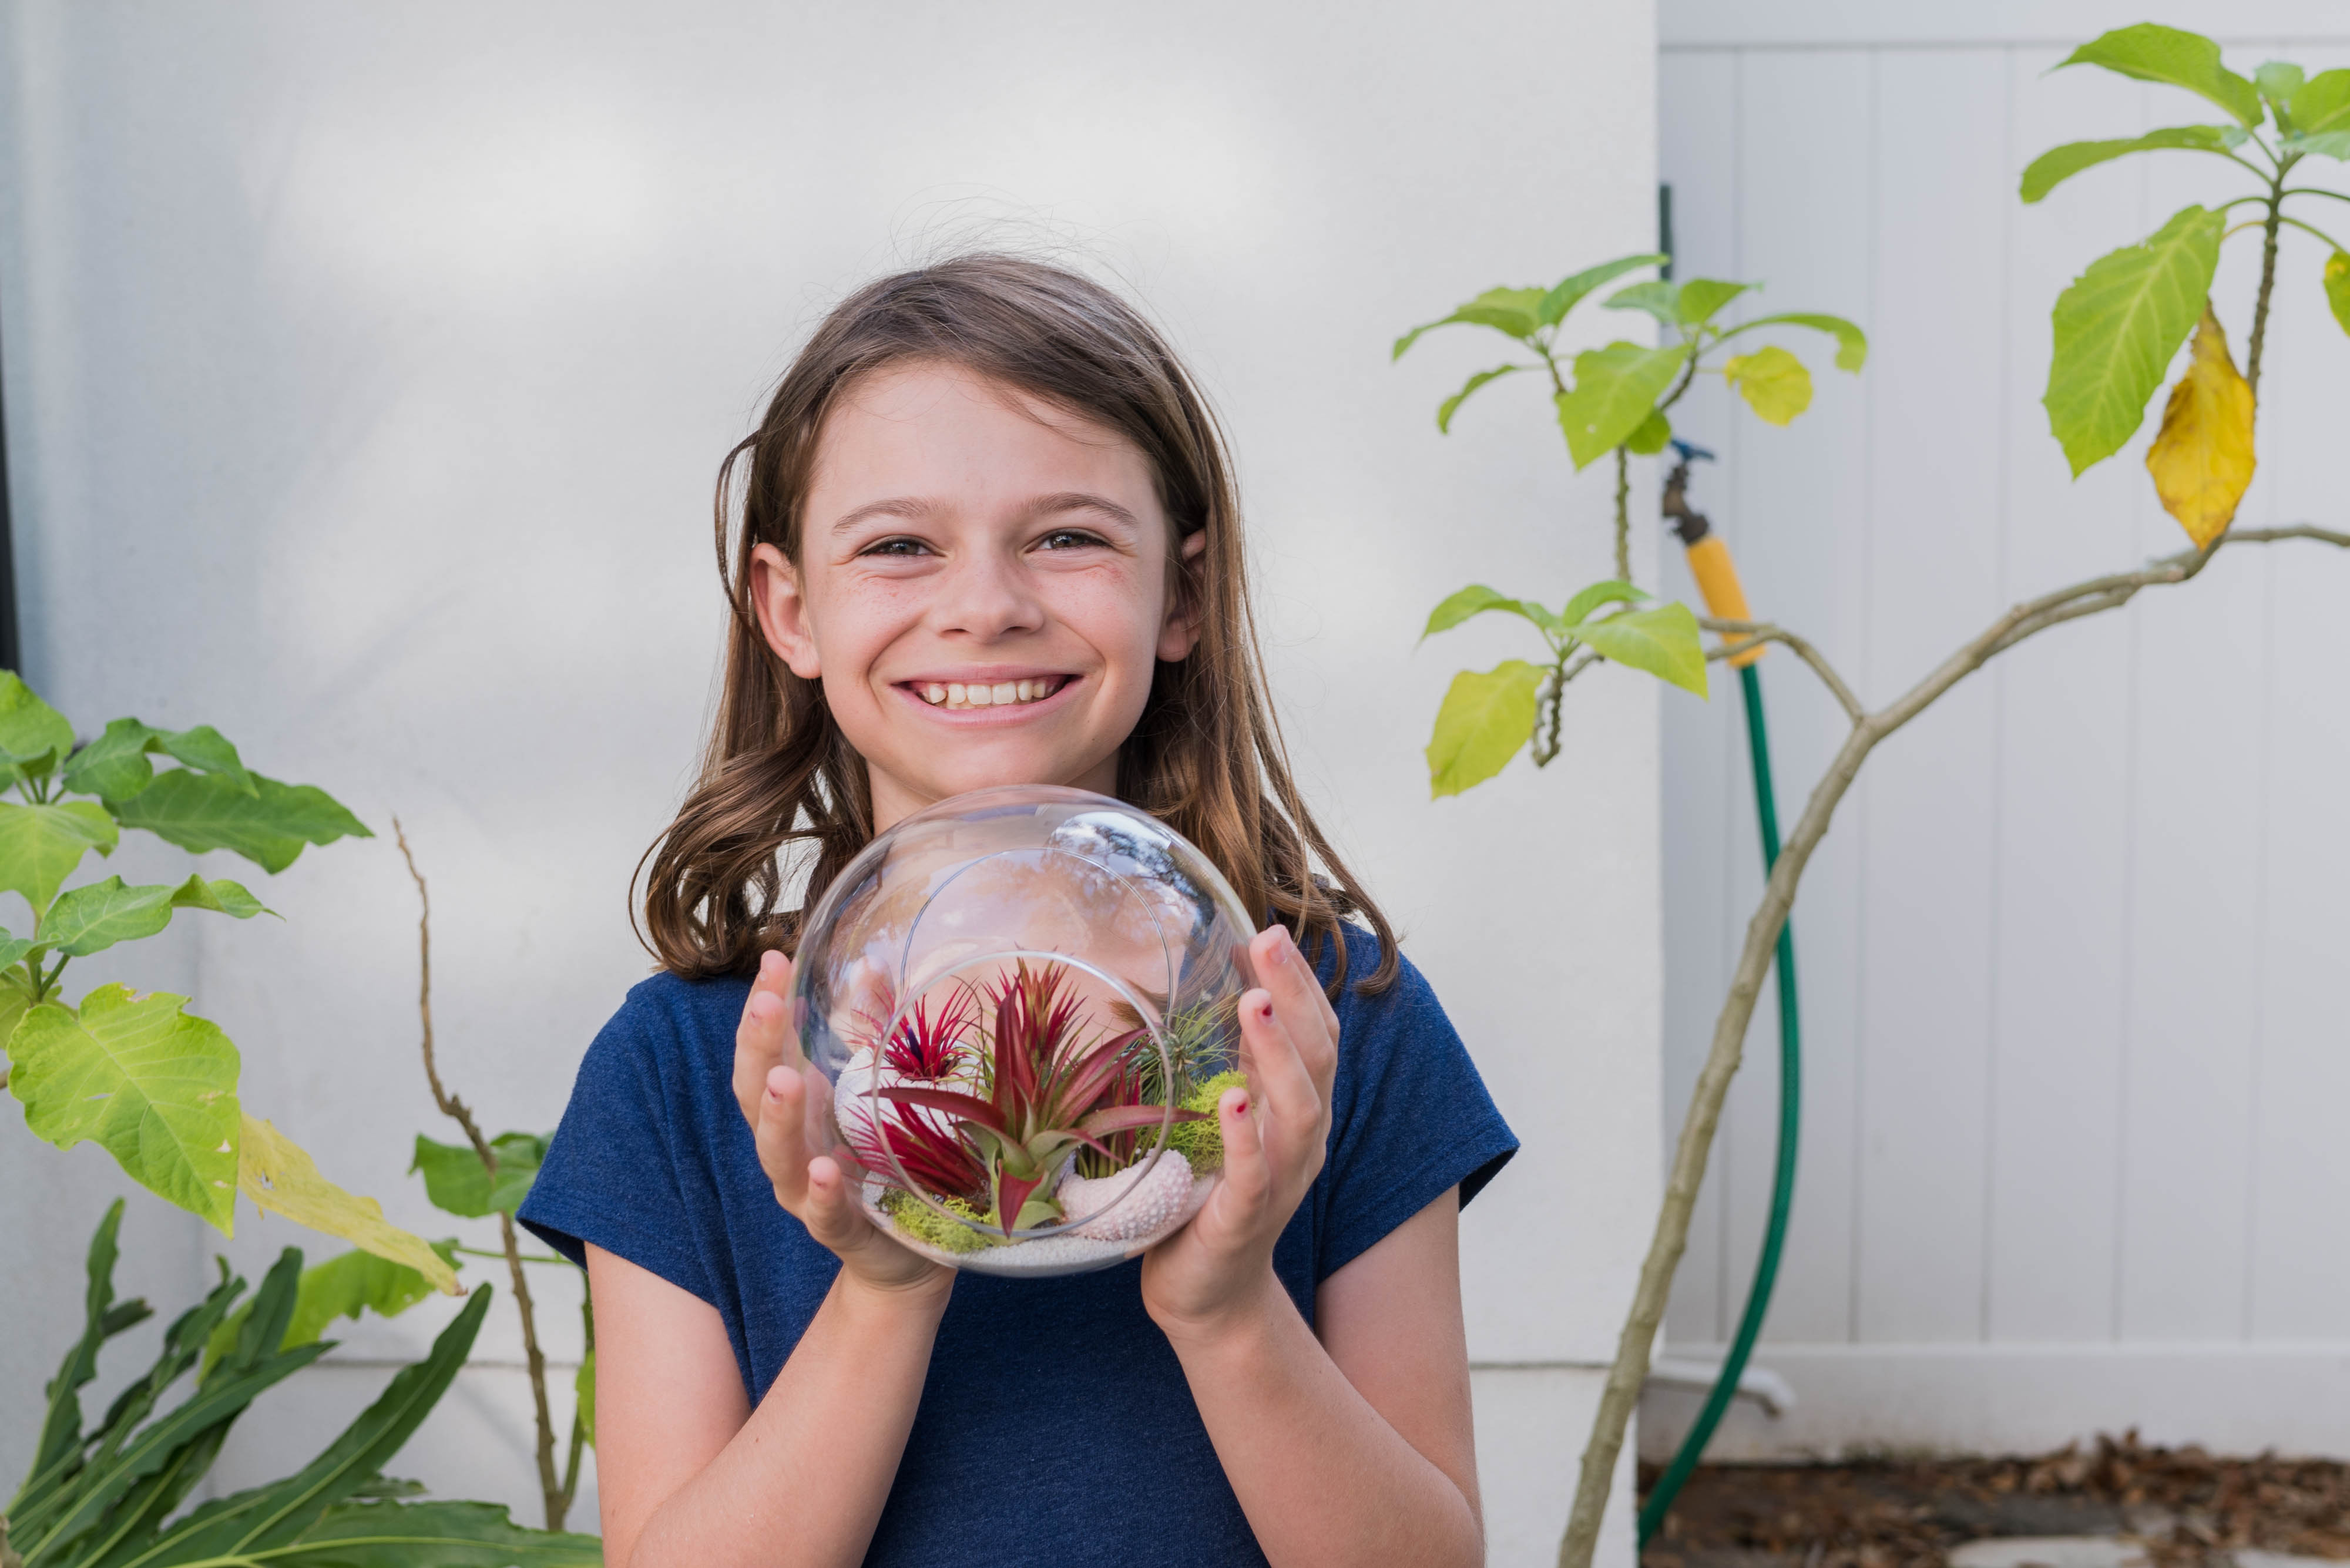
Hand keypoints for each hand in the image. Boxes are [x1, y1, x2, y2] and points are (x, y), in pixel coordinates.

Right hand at [731, 949, 953, 1298]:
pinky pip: (825, 1214)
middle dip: (757, 1047)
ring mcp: (809, 1192)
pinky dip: (822, 1193)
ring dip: (779, 1118)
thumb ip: (871, 1029)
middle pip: (757, 1096)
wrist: (905, 1250)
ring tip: (784, 1080)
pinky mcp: (843, 1230)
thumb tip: (872, 964)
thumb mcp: (875, 1090)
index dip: (763, 1006)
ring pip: (778, 1156)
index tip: (774, 959)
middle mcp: (791, 1147)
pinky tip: (824, 1170)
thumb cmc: (880, 1159)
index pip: (765, 1050)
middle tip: (765, 1003)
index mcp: (797, 1107)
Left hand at [1139, 923, 1339, 1342]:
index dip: (1301, 982)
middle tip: (1268, 942)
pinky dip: (1246, 1138)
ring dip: (1277, 1054)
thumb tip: (1203, 990)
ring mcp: (1278, 1182)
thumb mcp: (1224, 1120)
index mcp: (1297, 1112)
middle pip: (1319, 1058)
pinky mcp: (1242, 1220)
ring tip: (1253, 1004)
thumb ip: (1229, 1065)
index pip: (1318, 1035)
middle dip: (1296, 996)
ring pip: (1299, 1111)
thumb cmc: (1207, 1195)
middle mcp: (1301, 1142)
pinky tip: (1232, 1101)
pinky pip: (1254, 1176)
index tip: (1271, 931)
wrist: (1206, 1294)